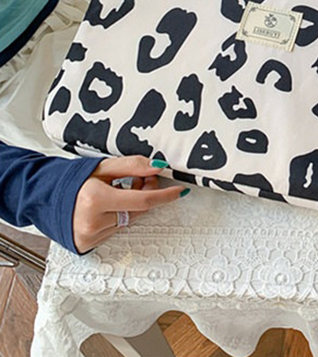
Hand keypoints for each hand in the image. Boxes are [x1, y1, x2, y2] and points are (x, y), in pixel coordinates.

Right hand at [72, 156, 186, 253]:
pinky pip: (115, 230)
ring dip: (131, 206)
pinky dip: (118, 217)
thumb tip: (159, 166)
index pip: (142, 201)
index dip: (164, 195)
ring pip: (127, 221)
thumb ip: (134, 165)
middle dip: (146, 194)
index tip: (179, 191)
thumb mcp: (103, 166)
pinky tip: (108, 207)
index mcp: (95, 199)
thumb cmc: (74, 179)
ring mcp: (89, 236)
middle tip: (141, 179)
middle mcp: (92, 222)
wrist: (44, 197)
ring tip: (118, 191)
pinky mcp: (87, 245)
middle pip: (137, 211)